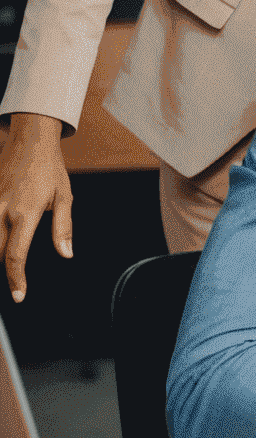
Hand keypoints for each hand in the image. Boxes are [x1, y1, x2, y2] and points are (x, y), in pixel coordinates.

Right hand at [0, 114, 71, 302]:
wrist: (30, 141)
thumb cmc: (50, 169)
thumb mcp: (65, 197)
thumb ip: (63, 228)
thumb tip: (66, 254)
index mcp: (26, 213)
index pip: (15, 255)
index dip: (17, 279)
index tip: (19, 296)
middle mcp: (2, 210)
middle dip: (5, 268)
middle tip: (16, 282)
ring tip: (7, 262)